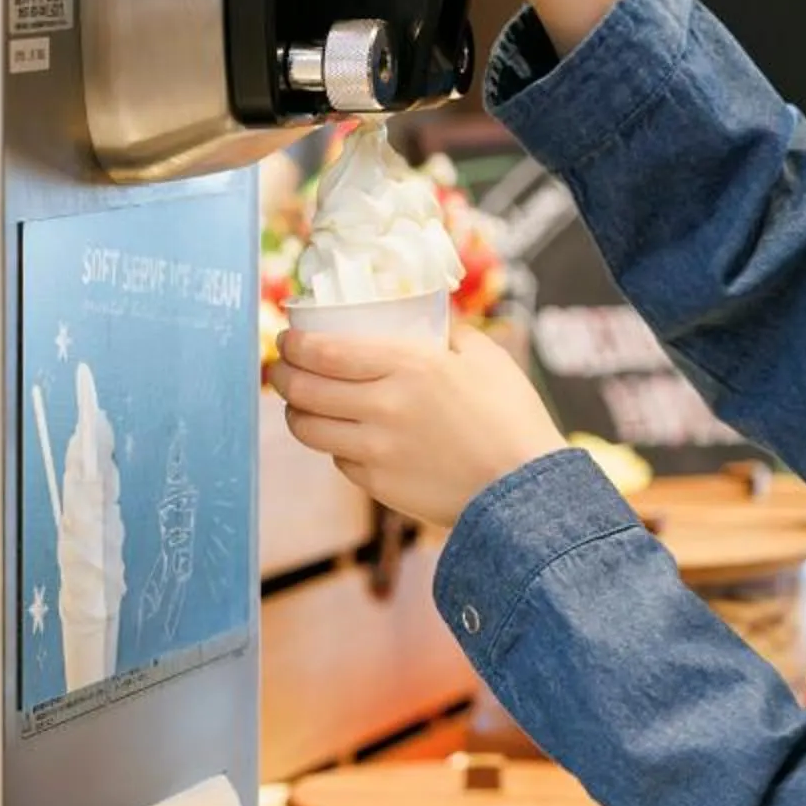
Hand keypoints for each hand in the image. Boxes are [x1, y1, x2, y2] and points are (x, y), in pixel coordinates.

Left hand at [269, 323, 564, 528]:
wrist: (525, 489)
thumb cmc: (512, 416)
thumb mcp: (486, 357)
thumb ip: (448, 332)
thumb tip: (424, 316)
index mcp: (409, 366)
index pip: (324, 351)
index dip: (294, 345)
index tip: (288, 340)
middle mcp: (383, 406)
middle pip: (303, 390)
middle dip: (281, 376)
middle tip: (280, 369)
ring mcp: (376, 450)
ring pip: (308, 429)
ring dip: (296, 413)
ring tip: (302, 405)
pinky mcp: (378, 485)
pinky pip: (339, 461)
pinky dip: (337, 447)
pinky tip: (350, 438)